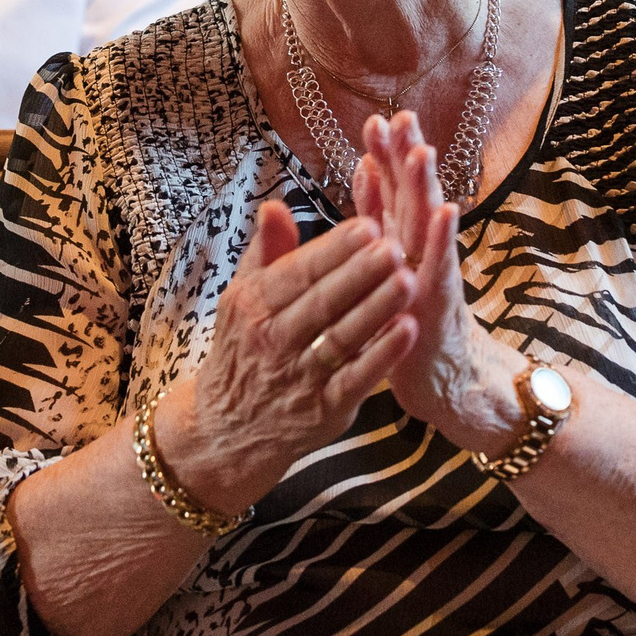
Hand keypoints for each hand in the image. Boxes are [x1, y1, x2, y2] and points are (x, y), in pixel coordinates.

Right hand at [157, 200, 418, 515]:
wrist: (226, 430)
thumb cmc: (244, 350)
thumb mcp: (242, 298)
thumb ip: (265, 251)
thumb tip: (276, 205)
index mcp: (252, 305)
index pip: (298, 271)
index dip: (334, 248)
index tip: (369, 224)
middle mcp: (272, 339)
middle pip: (322, 301)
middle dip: (361, 272)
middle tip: (396, 246)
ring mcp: (298, 377)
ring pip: (342, 338)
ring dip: (377, 309)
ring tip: (410, 280)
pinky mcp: (323, 410)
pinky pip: (356, 380)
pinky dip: (382, 356)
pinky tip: (409, 331)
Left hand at [351, 112, 527, 456]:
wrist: (442, 379)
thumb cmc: (408, 318)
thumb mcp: (386, 263)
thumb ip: (377, 217)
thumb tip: (366, 166)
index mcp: (400, 239)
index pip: (390, 189)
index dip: (384, 155)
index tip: (374, 119)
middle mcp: (420, 250)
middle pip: (412, 195)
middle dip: (407, 156)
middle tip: (403, 117)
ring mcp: (433, 275)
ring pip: (428, 225)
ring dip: (426, 187)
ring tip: (422, 152)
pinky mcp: (440, 305)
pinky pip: (442, 267)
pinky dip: (444, 239)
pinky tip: (448, 211)